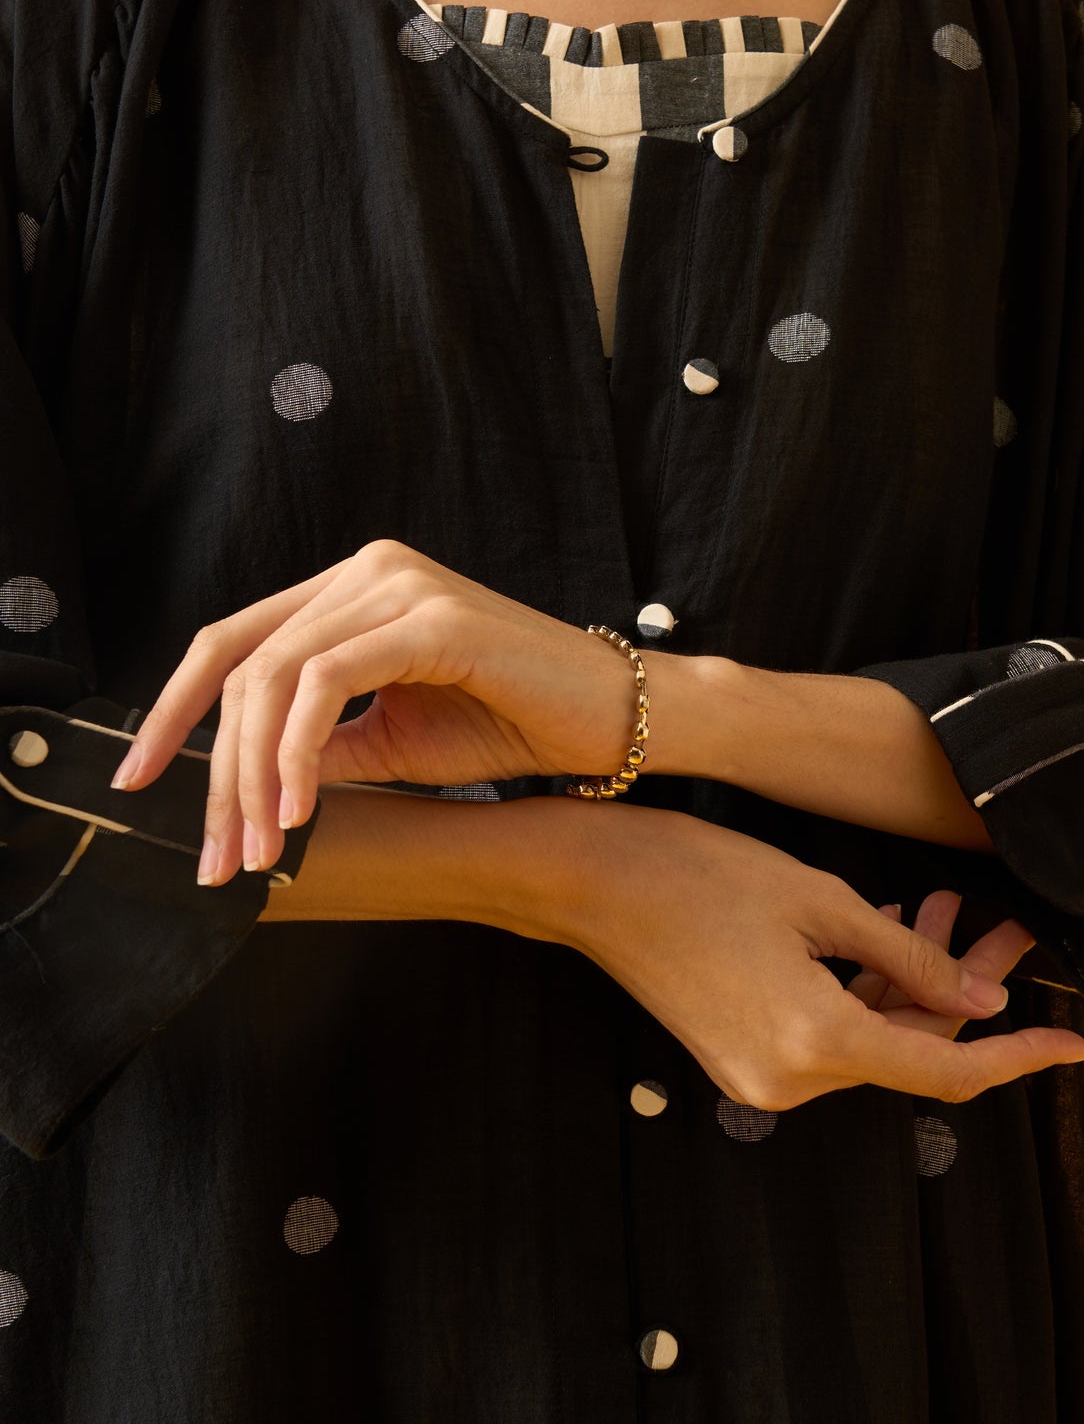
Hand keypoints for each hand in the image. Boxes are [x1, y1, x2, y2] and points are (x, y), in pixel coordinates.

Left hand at [106, 539, 649, 881]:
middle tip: (212, 852)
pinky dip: (300, 750)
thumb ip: (314, 744)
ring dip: (252, 773)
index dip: (173, 710)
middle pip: (241, 662)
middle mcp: (367, 570)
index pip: (232, 639)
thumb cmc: (508, 723)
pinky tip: (300, 809)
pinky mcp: (430, 618)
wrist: (607, 721)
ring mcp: (397, 584)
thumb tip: (233, 782)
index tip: (135, 780)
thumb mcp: (387, 741)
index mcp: (351, 589)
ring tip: (257, 847)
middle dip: (212, 767)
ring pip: (274, 674)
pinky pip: (329, 681)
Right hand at [564, 805, 1083, 1107]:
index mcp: (817, 1042)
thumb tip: (981, 1004)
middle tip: (1004, 927)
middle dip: (963, 994)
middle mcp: (789, 1080)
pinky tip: (892, 932)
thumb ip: (912, 959)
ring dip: (913, 986)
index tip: (1076, 1041)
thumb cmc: (701, 874)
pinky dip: (865, 994)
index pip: (947, 1071)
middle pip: (910, 1051)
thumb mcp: (821, 901)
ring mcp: (758, 1077)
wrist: (591, 883)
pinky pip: (827, 1037)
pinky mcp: (739, 1059)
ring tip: (943, 907)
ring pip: (871, 1041)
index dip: (1018, 1059)